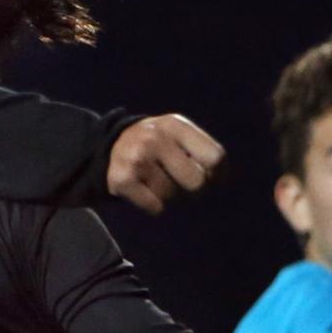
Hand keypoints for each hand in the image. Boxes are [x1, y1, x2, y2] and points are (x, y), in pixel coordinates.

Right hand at [107, 114, 223, 213]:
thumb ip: (200, 150)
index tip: (210, 177)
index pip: (215, 157)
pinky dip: (153, 205)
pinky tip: (145, 191)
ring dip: (169, 196)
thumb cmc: (157, 143)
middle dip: (193, 189)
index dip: (217, 173)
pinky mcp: (122, 179)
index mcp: (174, 125)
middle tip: (182, 184)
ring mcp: (137, 158)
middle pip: (197, 182)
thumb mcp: (177, 135)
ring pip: (173, 196)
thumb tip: (221, 181)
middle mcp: (155, 138)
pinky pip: (155, 207)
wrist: (110, 144)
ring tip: (157, 182)